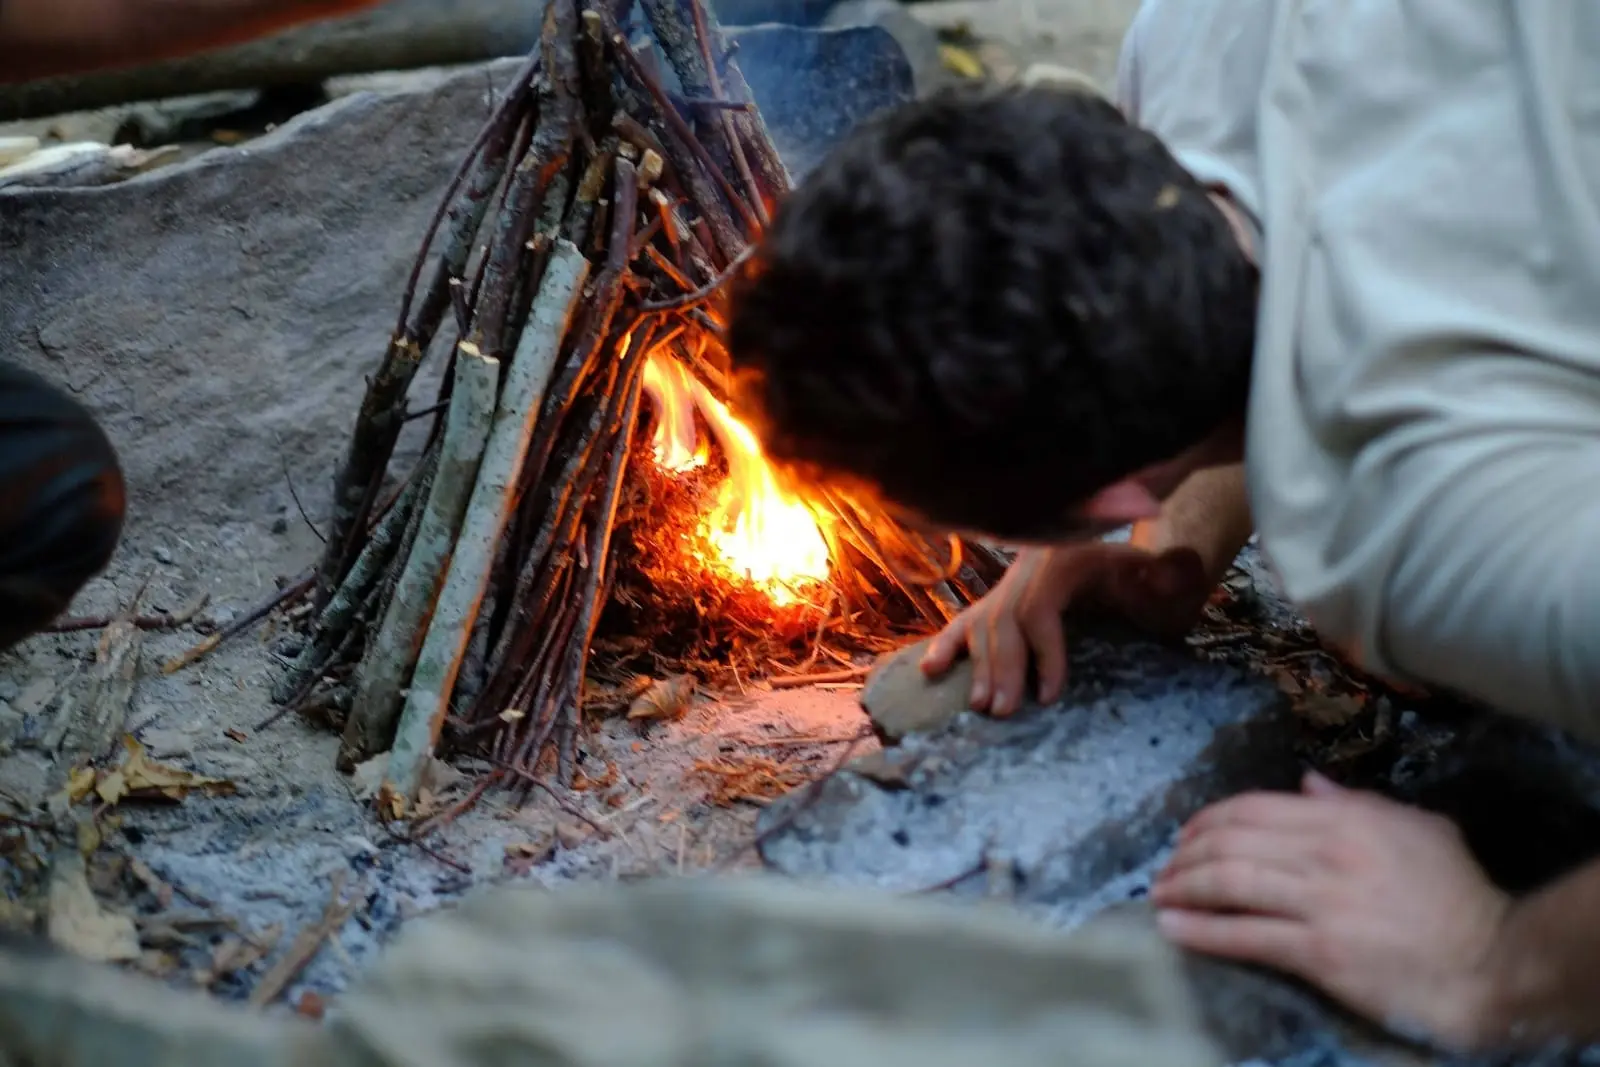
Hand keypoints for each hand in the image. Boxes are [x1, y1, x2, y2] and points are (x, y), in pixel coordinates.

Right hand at [920, 540, 1211, 716]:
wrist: (1111, 543)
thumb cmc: (1135, 567)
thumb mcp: (1154, 565)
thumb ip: (1169, 570)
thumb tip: (1176, 569)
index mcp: (1058, 561)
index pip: (1039, 610)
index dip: (1042, 653)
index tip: (1049, 695)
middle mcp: (1024, 572)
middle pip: (1005, 622)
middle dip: (1003, 668)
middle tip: (1003, 712)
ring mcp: (1005, 586)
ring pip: (982, 625)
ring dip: (979, 667)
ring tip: (982, 707)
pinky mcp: (994, 600)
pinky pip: (964, 622)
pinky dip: (946, 647)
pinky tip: (930, 672)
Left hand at [1152, 772, 1511, 1048]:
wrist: (1493, 961)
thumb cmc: (1458, 896)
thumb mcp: (1416, 829)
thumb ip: (1356, 803)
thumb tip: (1308, 785)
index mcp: (1345, 820)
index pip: (1255, 808)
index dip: (1209, 819)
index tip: (1186, 834)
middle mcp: (1325, 853)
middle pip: (1231, 841)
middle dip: (1186, 853)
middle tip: (1164, 868)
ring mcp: (1320, 902)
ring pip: (1229, 883)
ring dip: (1183, 888)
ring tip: (1159, 895)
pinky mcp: (1320, 951)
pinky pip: (1245, 936)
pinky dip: (1202, 932)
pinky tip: (1174, 930)